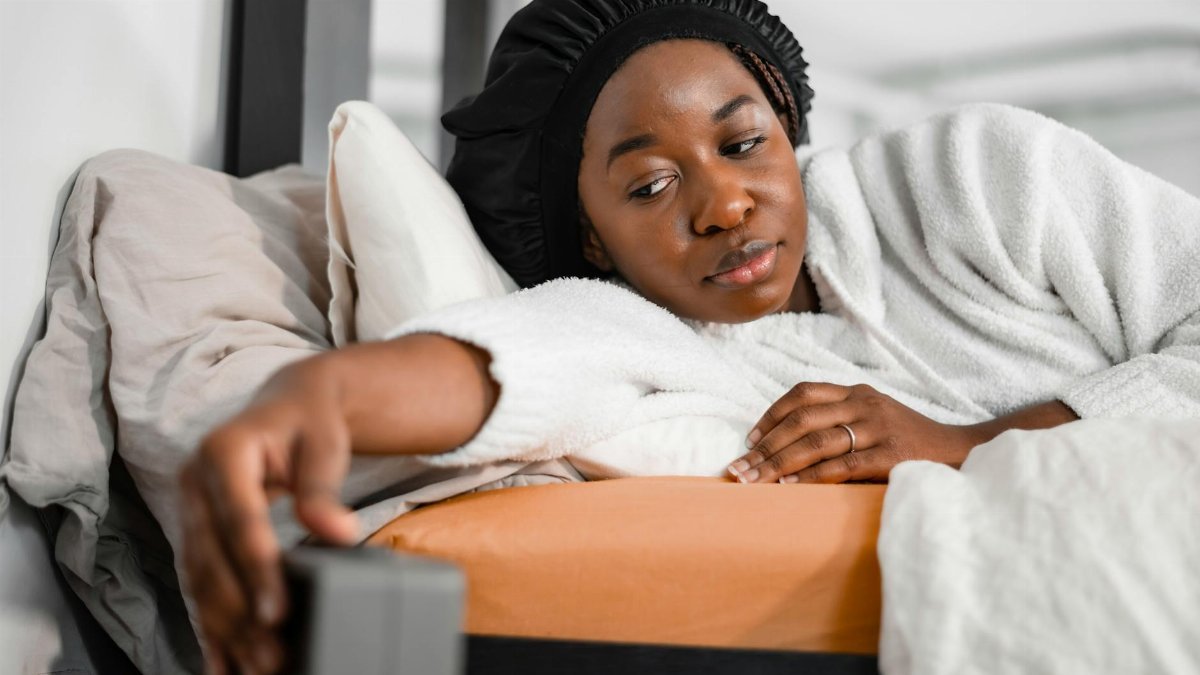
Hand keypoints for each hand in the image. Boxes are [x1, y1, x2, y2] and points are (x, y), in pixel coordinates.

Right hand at [179, 356, 359, 674]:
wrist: (289, 405)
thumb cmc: (311, 422)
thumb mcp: (324, 444)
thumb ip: (323, 489)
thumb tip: (337, 532)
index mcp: (224, 450)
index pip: (240, 519)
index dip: (256, 568)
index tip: (275, 612)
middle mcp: (195, 480)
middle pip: (212, 557)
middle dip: (238, 611)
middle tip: (268, 655)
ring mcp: (189, 507)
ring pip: (200, 577)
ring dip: (224, 625)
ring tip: (255, 664)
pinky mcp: (194, 529)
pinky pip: (199, 580)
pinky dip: (212, 620)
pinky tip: (223, 657)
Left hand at [726, 382, 981, 483]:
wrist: (966, 453)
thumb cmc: (913, 443)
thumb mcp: (876, 420)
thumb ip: (841, 422)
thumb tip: (787, 445)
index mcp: (858, 393)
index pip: (803, 393)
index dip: (772, 414)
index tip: (750, 438)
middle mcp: (866, 404)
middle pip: (802, 418)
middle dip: (766, 444)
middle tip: (739, 468)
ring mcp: (880, 427)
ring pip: (817, 440)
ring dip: (779, 462)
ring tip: (754, 480)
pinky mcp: (893, 455)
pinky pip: (843, 465)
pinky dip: (813, 476)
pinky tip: (790, 486)